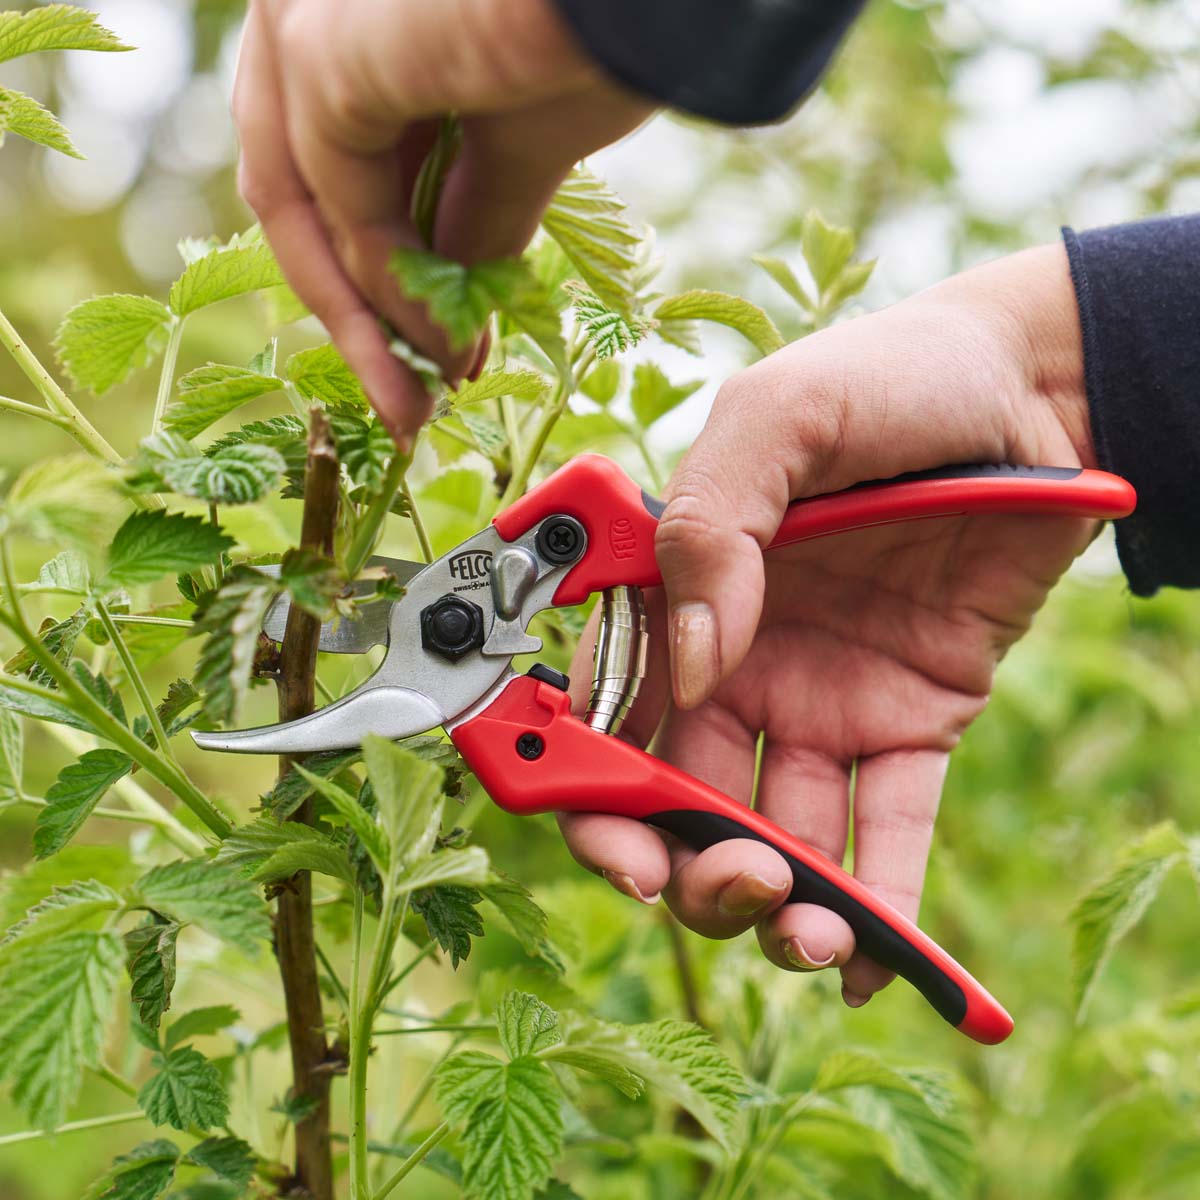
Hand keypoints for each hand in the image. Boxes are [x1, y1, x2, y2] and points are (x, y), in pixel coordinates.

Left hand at [233, 0, 650, 443]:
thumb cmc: (616, 22)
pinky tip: (441, 348)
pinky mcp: (320, 55)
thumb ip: (473, 214)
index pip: (341, 171)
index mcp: (363, 23)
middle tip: (412, 407)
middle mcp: (313, 7)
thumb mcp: (527, 140)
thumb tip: (450, 306)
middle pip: (308, 196)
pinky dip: (387, 294)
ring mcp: (305, 23)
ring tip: (423, 399)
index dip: (384, 275)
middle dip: (363, 316)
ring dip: (369, 324)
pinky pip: (342, 213)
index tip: (439, 358)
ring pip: (306, 212)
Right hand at [560, 243, 1095, 1005]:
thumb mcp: (782, 416)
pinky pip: (888, 826)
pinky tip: (873, 960)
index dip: (591, 789)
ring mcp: (824, 698)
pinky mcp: (913, 721)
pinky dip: (879, 903)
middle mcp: (741, 661)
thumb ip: (711, 525)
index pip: (609, 710)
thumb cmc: (896, 378)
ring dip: (780, 904)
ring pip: (779, 831)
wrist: (1042, 392)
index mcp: (683, 595)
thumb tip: (697, 662)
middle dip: (687, 866)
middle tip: (728, 888)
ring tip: (807, 934)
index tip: (613, 846)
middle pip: (683, 797)